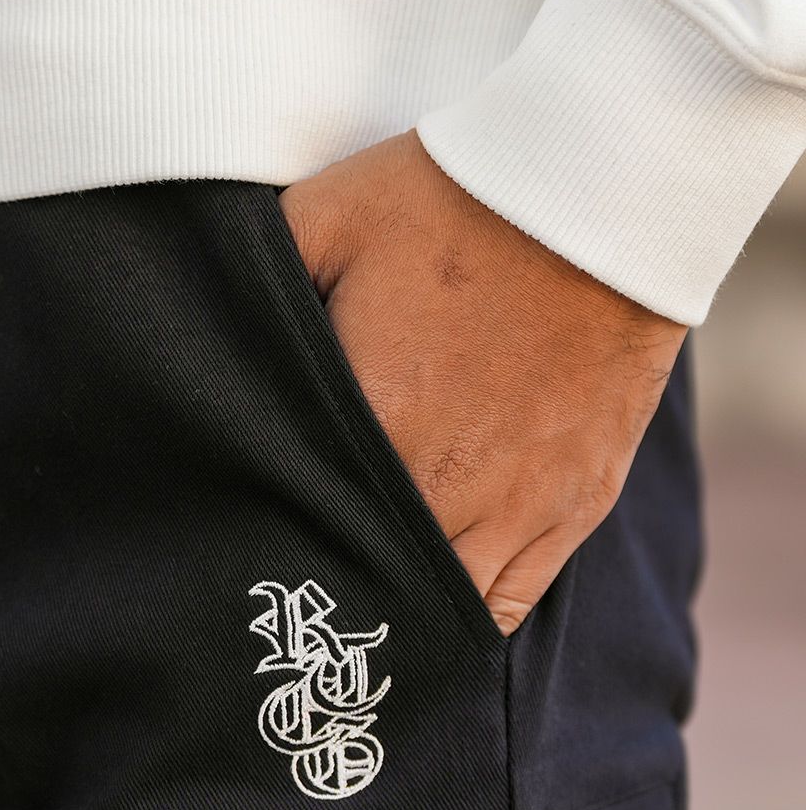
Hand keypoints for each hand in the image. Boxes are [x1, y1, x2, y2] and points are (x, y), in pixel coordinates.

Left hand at [279, 130, 686, 635]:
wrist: (603, 194)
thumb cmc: (456, 200)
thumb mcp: (327, 218)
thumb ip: (260, 289)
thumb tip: (206, 343)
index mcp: (373, 420)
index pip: (298, 525)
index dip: (269, 551)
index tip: (244, 560)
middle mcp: (443, 483)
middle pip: (367, 585)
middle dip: (328, 593)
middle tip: (294, 604)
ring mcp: (516, 506)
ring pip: (438, 607)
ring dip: (396, 613)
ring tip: (360, 616)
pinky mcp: (574, 505)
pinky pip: (510, 599)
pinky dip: (469, 616)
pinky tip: (433, 609)